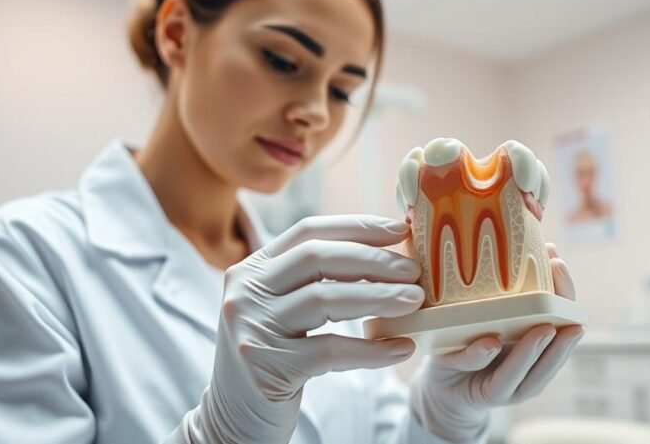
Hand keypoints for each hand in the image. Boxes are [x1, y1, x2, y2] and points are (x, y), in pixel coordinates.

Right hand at [177, 215, 424, 443]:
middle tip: (413, 271)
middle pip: (318, 258)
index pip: (308, 231)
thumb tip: (385, 253)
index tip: (399, 229)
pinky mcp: (268, 366)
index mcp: (252, 270)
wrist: (235, 421)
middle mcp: (245, 292)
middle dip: (372, 260)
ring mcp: (253, 328)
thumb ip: (315, 281)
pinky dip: (371, 349)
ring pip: (325, 299)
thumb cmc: (275, 360)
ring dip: (378, 297)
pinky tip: (399, 348)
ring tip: (414, 301)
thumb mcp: (283, 311)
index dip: (357, 227)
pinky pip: (331, 349)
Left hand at [409, 243, 584, 441]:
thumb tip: (509, 238)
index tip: (556, 261)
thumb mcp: (475, 311)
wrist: (441, 387)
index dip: (564, 291)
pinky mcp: (490, 395)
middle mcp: (532, 362)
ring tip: (545, 327)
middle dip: (563, 316)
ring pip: (535, 371)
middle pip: (557, 343)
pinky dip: (495, 363)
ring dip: (540, 350)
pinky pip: (498, 381)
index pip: (560, 315)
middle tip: (559, 286)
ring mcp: (515, 383)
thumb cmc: (463, 341)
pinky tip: (492, 343)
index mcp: (535, 337)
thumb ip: (493, 287)